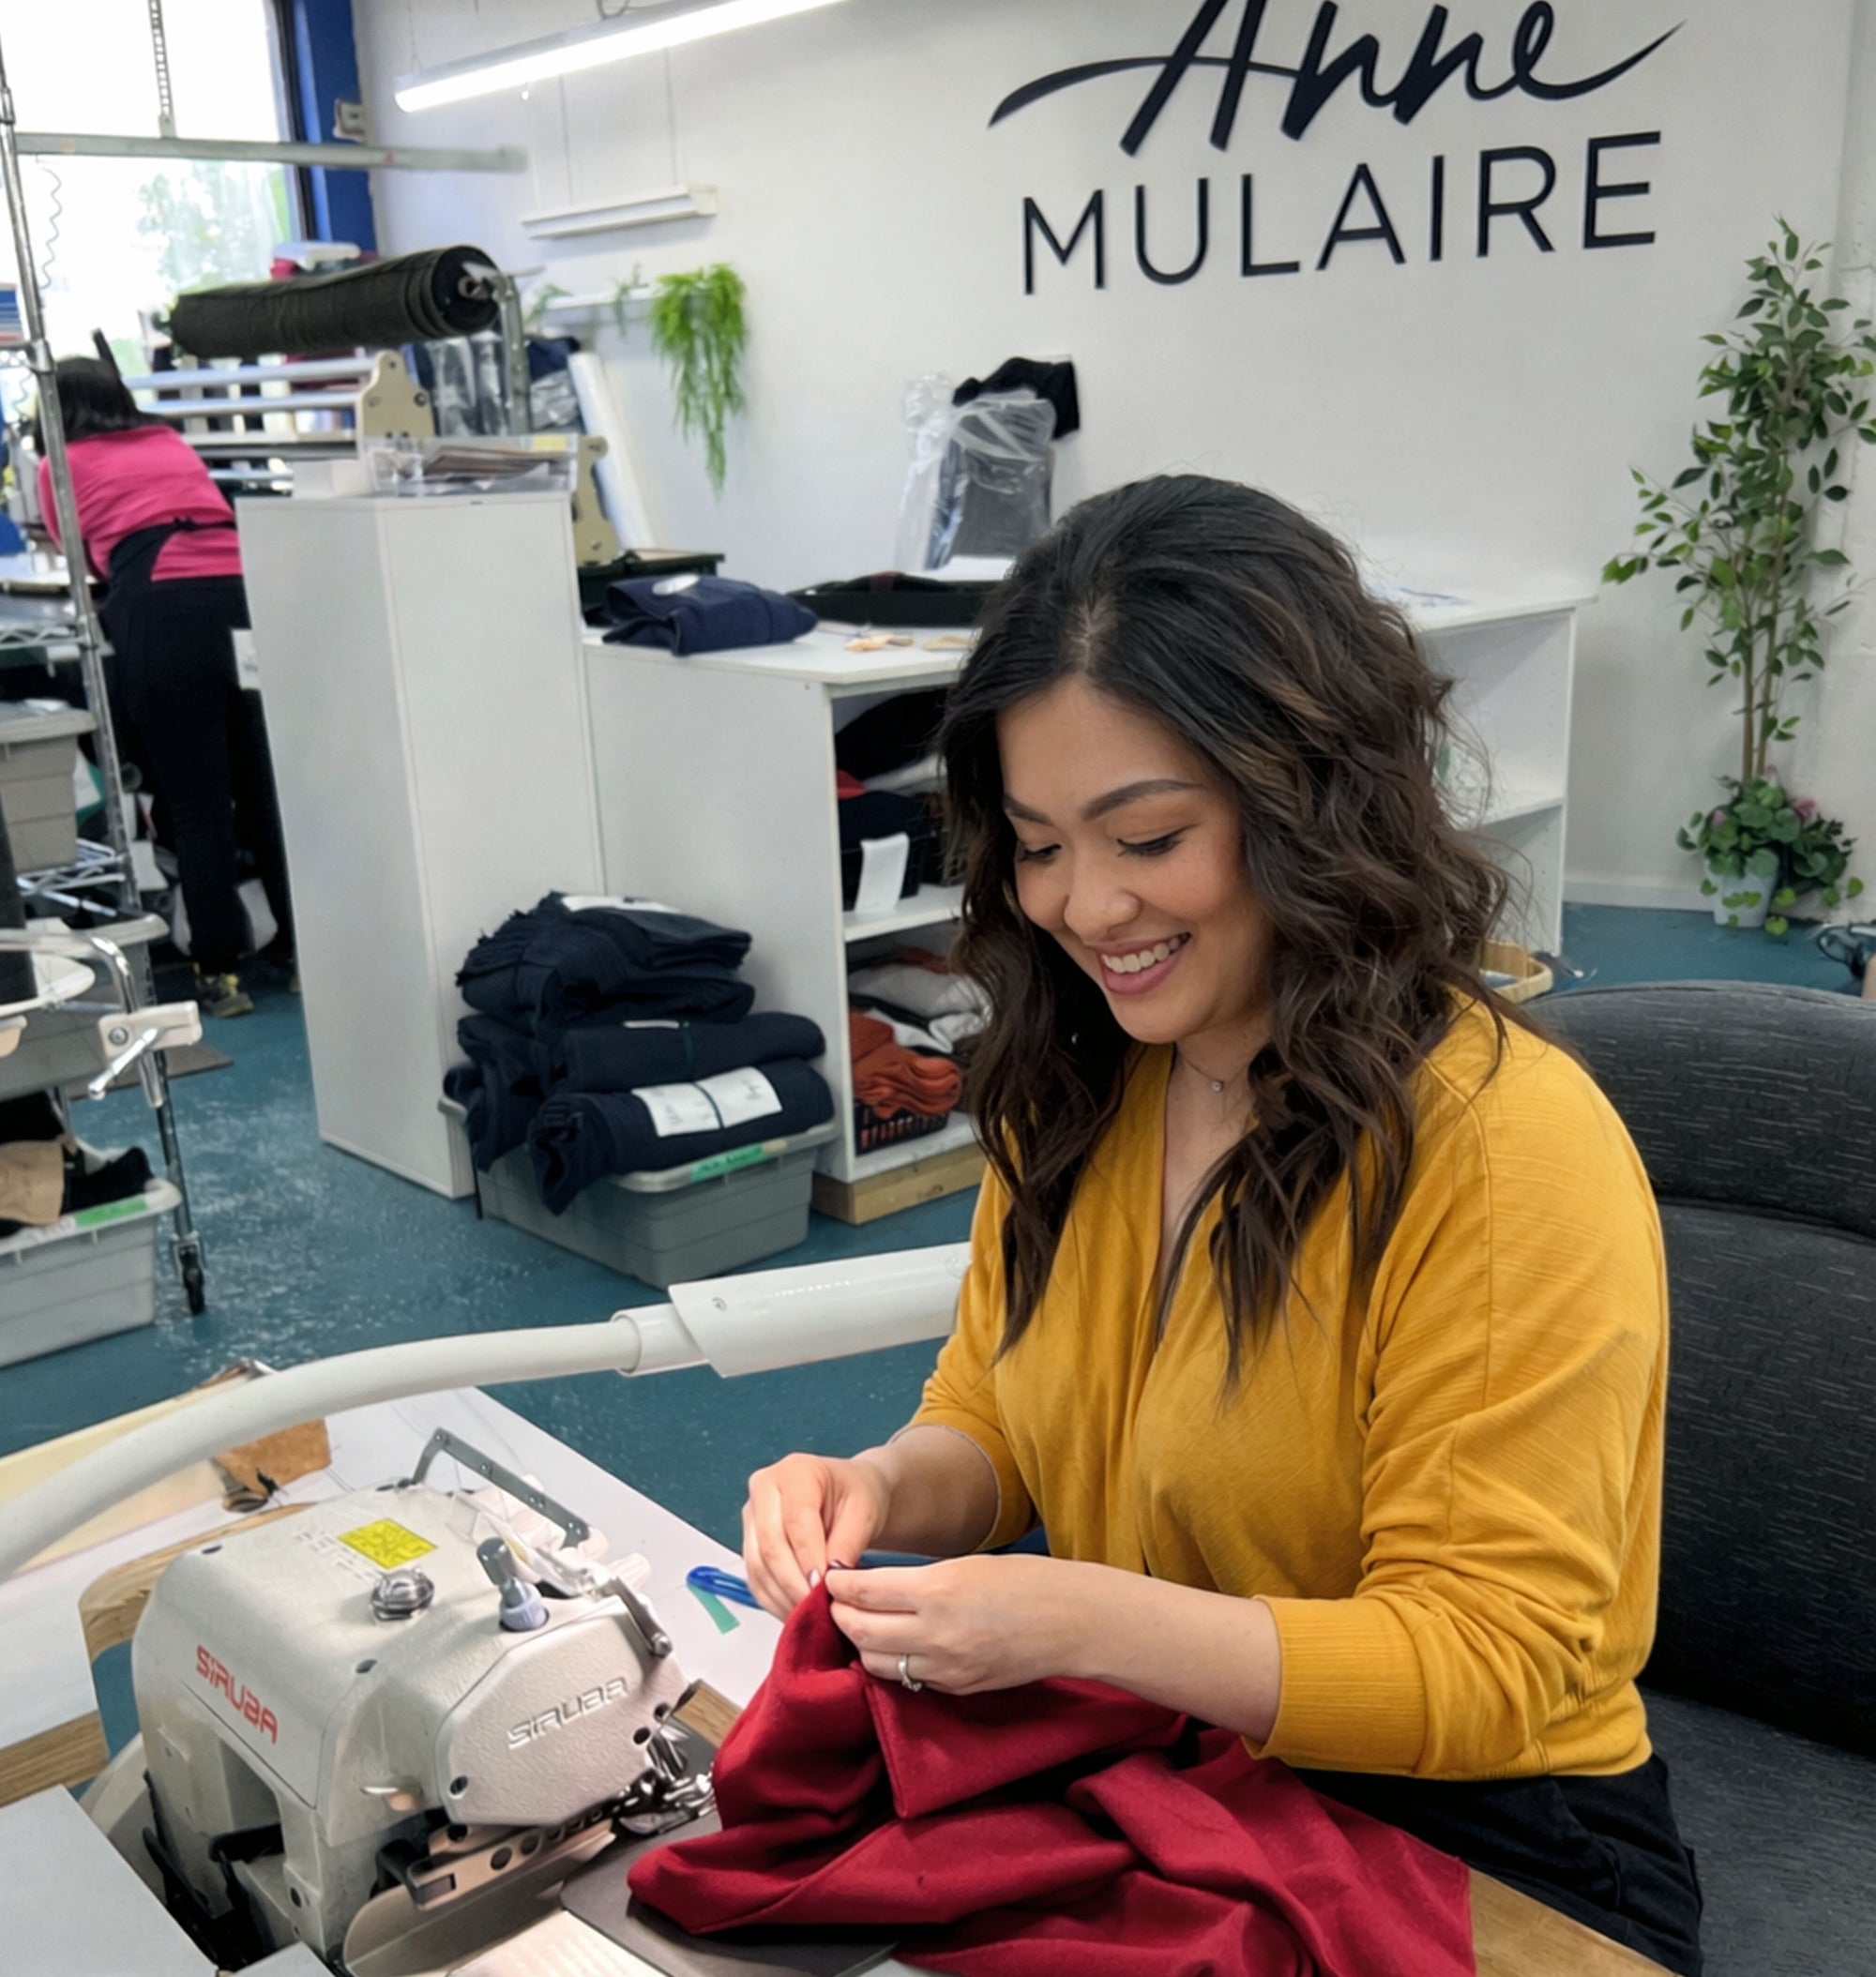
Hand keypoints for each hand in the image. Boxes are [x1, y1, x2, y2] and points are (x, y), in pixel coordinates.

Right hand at [741, 1452, 892, 1617]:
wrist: (847, 1494)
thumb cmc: (856, 1495)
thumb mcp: (865, 1511)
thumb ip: (847, 1543)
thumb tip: (830, 1578)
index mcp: (796, 1471)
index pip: (795, 1522)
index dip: (808, 1559)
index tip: (823, 1589)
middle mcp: (765, 1488)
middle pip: (770, 1545)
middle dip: (794, 1584)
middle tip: (816, 1610)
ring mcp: (752, 1515)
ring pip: (757, 1565)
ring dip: (782, 1597)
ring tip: (809, 1617)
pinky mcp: (749, 1541)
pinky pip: (754, 1577)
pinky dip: (773, 1600)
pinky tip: (795, 1613)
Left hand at [825, 1554, 1102, 1694]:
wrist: (1071, 1622)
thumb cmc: (1024, 1582)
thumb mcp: (965, 1566)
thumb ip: (917, 1582)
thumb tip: (873, 1588)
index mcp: (937, 1592)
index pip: (865, 1592)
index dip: (840, 1585)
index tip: (831, 1578)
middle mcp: (935, 1634)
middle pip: (861, 1633)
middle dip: (841, 1617)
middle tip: (835, 1604)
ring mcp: (945, 1668)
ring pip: (877, 1664)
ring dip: (862, 1645)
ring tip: (861, 1626)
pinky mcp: (956, 1689)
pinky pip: (909, 1679)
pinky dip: (893, 1664)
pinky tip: (896, 1647)